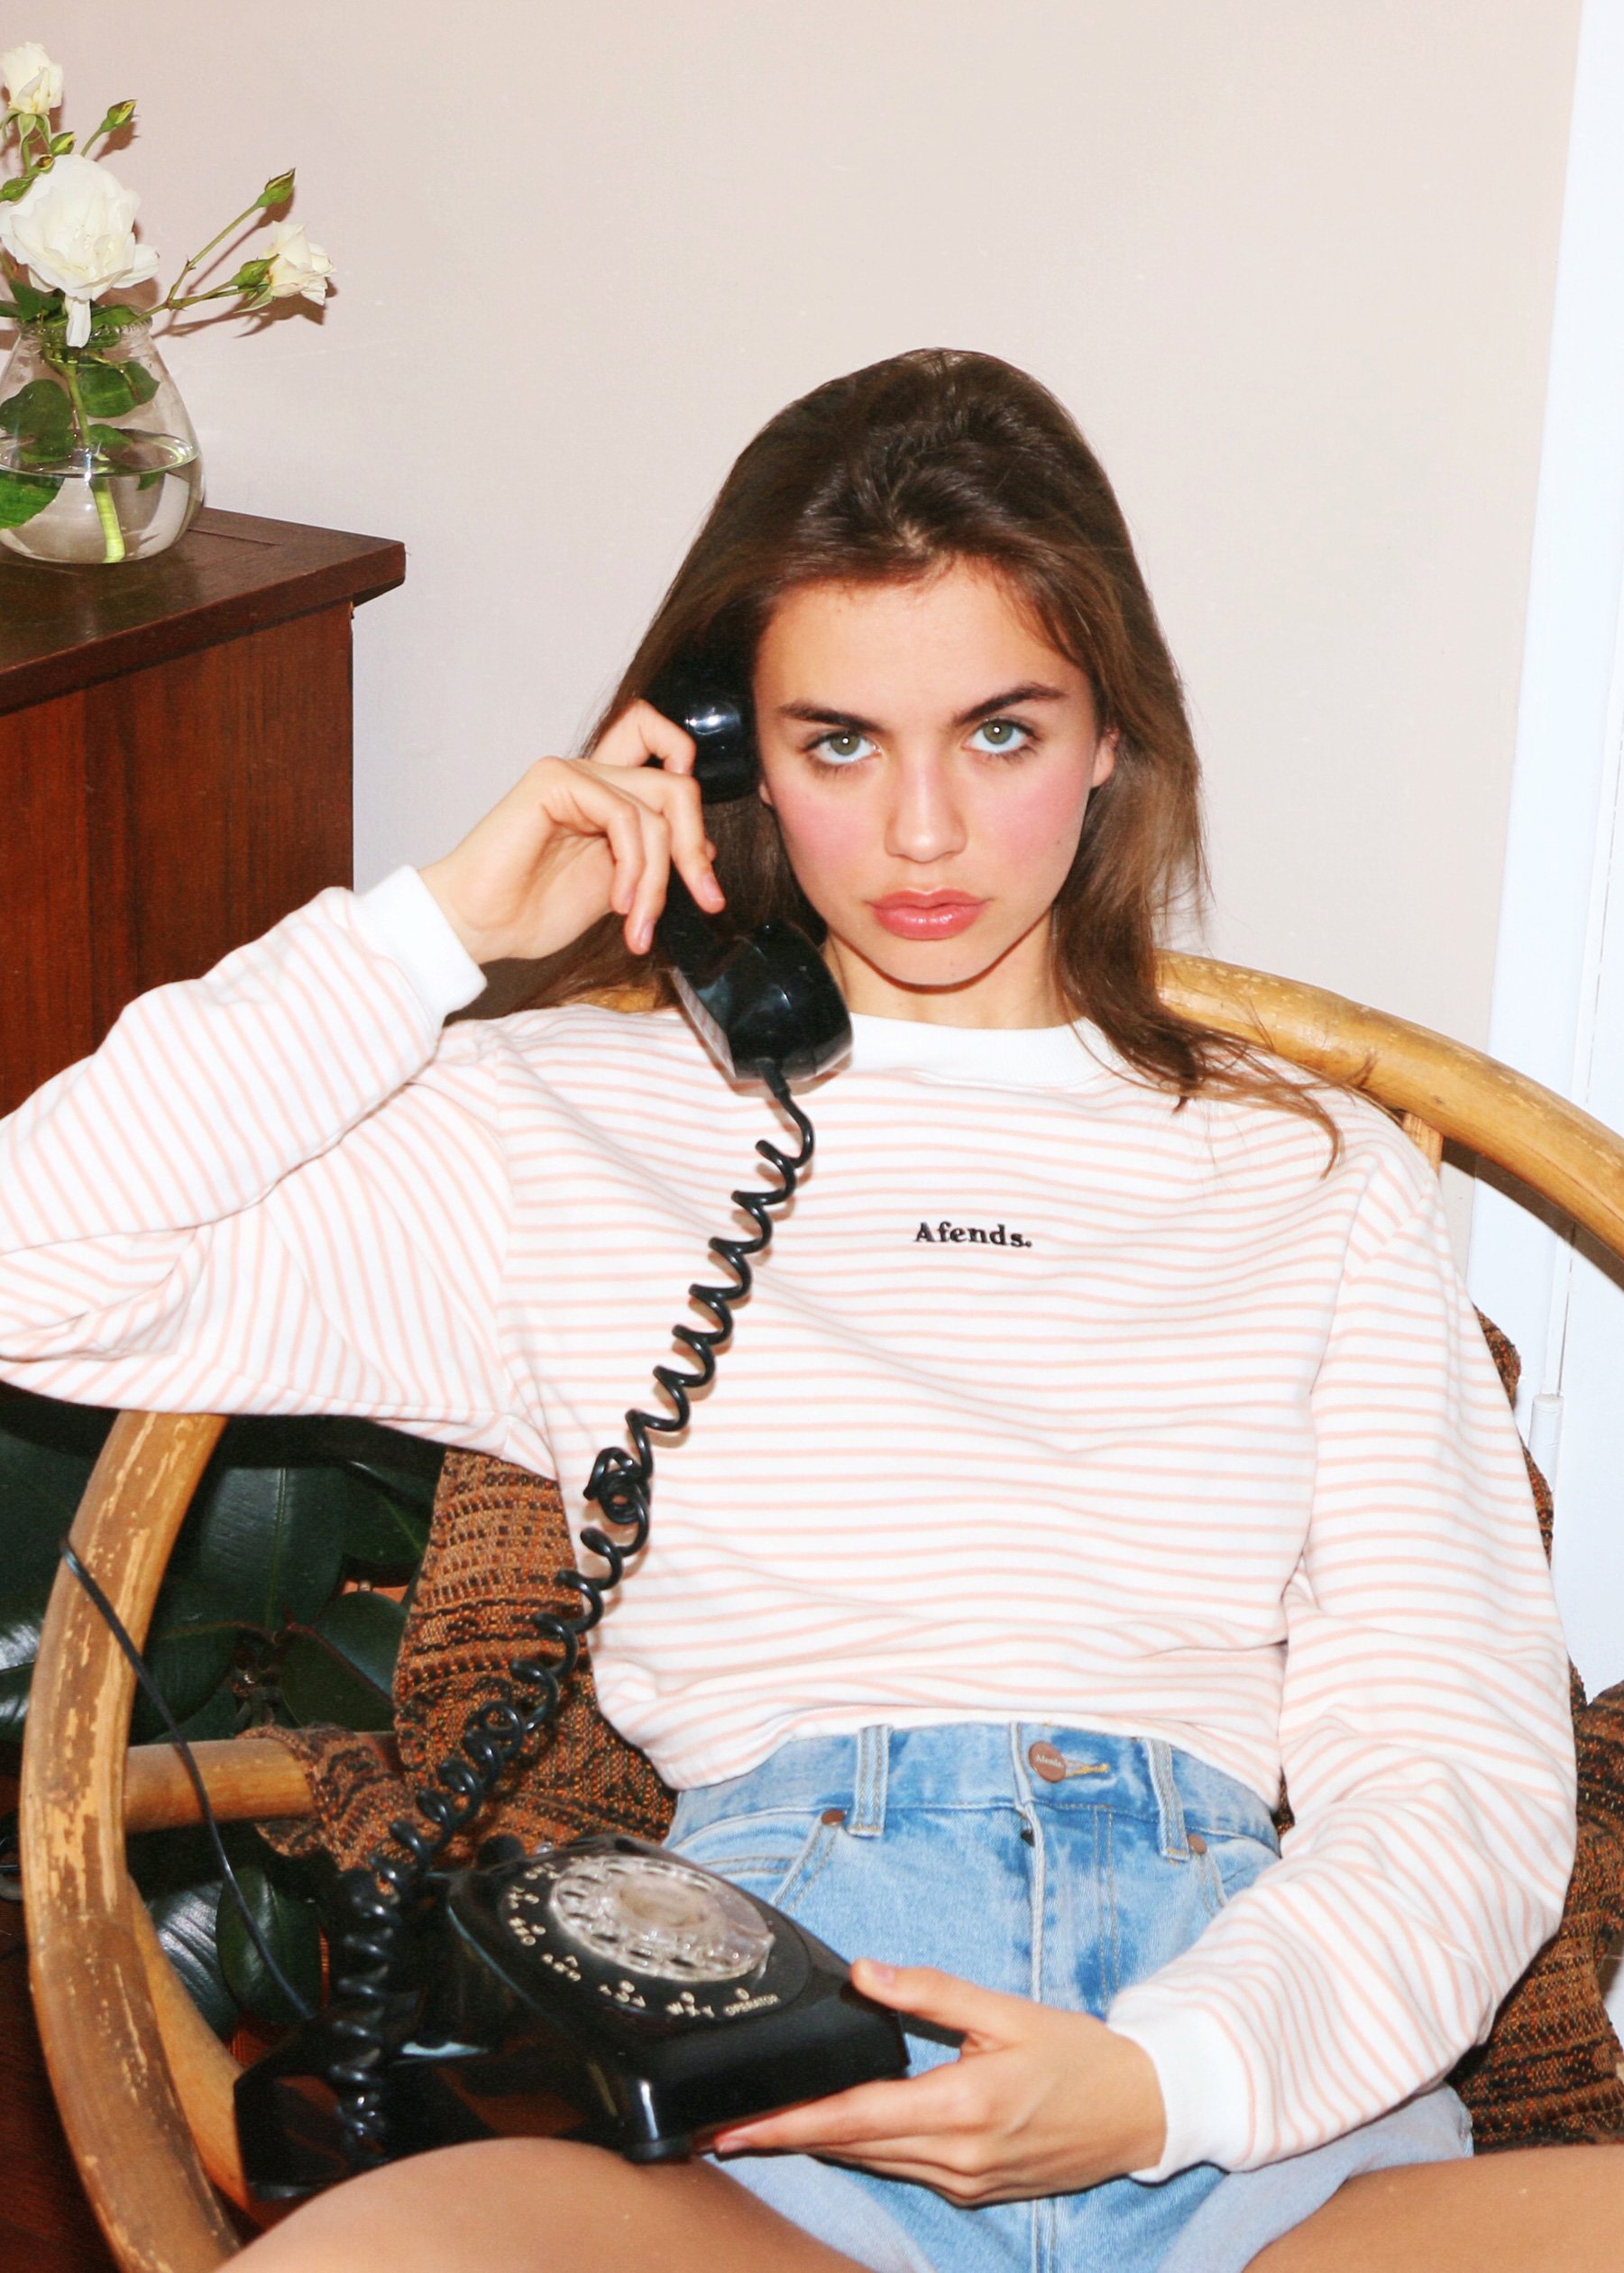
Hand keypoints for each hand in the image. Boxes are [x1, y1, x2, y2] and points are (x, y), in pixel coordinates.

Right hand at [418, 700, 725, 966]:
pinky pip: (626, 816)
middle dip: (696, 851)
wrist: (476, 927)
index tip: (704, 866)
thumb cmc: (528, 912)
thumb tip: (704, 849)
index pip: (666, 752)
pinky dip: (635, 867)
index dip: (695, 794)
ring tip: (637, 924)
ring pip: (658, 808)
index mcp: (604, 795)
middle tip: (705, 900)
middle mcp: (591, 776)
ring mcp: (572, 774)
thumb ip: (651, 863)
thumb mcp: (615, 890)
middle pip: (678, 784)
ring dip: (659, 878)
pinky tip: (618, 904)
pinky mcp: (555, 781)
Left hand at [709, 1961, 1167, 2204]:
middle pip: (852, 2148)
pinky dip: (865, 2152)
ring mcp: (965, 2181)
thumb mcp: (1005, 2010)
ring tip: (764, 2131)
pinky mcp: (973, 2192)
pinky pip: (904, 2172)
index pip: (854, 2118)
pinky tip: (836, 2134)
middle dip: (787, 2138)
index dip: (791, 2124)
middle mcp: (957, 2155)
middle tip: (726, 2127)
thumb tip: (863, 1975)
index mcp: (963, 2105)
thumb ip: (928, 1992)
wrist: (1139, 2111)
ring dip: (820, 2147)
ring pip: (874, 2163)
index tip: (740, 2126)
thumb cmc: (1076, 2055)